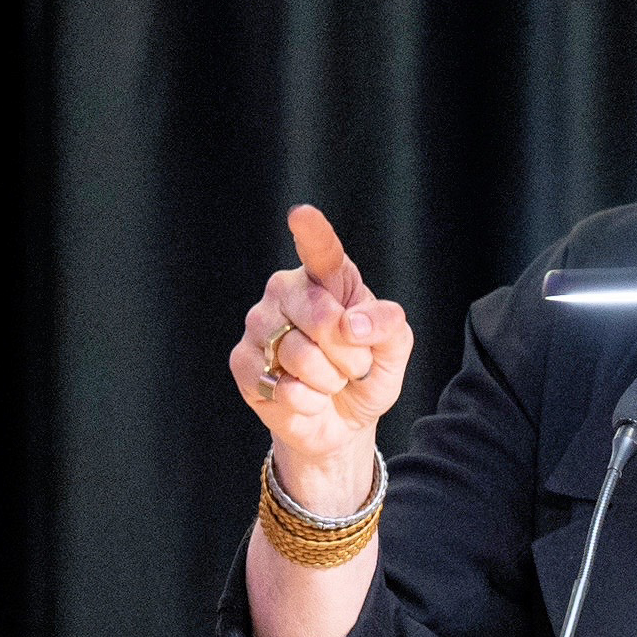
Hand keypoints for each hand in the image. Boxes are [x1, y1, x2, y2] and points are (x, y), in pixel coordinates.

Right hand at [231, 204, 415, 511]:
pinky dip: (308, 402)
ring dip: (329, 382)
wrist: (342, 421)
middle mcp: (286, 292)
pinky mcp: (243, 361)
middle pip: (323, 318)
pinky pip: (285, 386)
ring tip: (327, 382)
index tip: (301, 214)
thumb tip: (352, 323)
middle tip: (351, 365)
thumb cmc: (366, 373)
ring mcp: (258, 324)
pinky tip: (305, 398)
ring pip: (302, 356)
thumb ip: (387, 326)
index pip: (321, 251)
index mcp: (326, 278)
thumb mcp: (393, 349)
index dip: (312, 232)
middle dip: (350, 355)